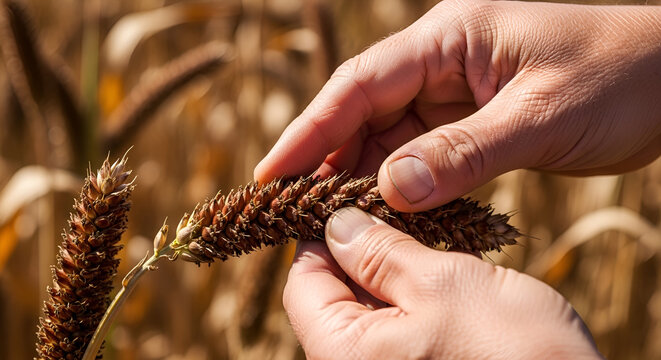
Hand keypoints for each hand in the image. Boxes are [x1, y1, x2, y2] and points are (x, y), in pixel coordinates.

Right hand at [255, 0, 660, 211]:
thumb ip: (464, 153)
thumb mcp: (541, 116)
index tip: (273, 173)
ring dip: (364, 179)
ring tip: (333, 223)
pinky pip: (422, 154)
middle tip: (295, 212)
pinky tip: (389, 216)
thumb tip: (390, 192)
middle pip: (365, 112)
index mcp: (450, 37)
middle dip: (329, 161)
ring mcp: (454, 91)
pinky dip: (403, 186)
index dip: (311, 129)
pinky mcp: (470, 120)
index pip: (360, 84)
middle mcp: (441, 60)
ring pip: (389, 137)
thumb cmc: (621, 76)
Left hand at [285, 207, 601, 358]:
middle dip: (358, 245)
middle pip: (334, 294)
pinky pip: (401, 322)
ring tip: (416, 225)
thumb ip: (380, 254)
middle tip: (388, 202)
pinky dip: (412, 288)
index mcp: (344, 354)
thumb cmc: (515, 353)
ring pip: (371, 304)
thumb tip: (337, 223)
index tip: (346, 198)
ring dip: (389, 263)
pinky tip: (437, 260)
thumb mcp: (442, 285)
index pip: (302, 284)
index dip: (318, 234)